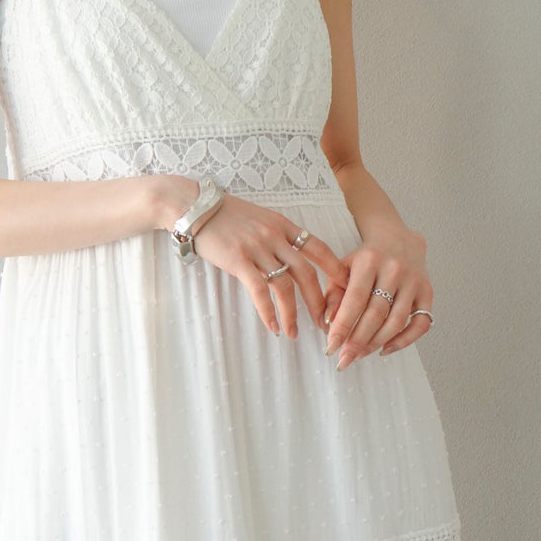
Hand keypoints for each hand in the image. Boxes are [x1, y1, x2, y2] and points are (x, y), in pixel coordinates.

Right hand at [189, 192, 348, 337]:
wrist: (194, 207)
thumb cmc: (225, 214)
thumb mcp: (259, 218)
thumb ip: (276, 235)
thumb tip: (290, 257)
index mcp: (283, 225)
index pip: (319, 248)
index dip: (335, 270)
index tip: (345, 290)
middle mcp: (275, 236)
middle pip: (306, 272)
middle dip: (318, 301)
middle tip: (324, 323)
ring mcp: (257, 247)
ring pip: (284, 285)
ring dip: (292, 313)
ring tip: (293, 333)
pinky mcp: (238, 260)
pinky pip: (259, 290)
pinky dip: (268, 311)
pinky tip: (272, 325)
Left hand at [323, 225, 432, 367]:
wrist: (398, 238)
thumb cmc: (366, 258)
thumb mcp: (343, 266)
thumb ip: (333, 294)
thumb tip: (327, 325)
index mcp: (369, 261)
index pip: (355, 299)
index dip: (342, 326)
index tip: (330, 348)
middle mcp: (394, 270)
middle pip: (376, 314)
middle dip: (357, 341)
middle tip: (343, 360)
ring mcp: (413, 281)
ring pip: (397, 321)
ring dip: (376, 343)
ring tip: (359, 355)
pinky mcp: (427, 291)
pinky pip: (421, 323)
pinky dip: (404, 340)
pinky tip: (386, 349)